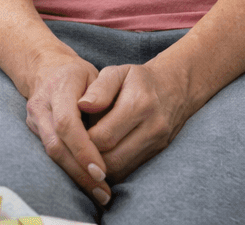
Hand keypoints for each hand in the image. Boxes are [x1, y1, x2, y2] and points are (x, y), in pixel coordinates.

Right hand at [22, 51, 112, 206]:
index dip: (83, 149)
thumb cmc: (79, 75)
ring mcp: (34, 119)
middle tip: (103, 191)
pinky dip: (69, 171)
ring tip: (99, 193)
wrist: (46, 68)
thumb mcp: (96, 76)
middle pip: (56, 144)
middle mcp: (41, 105)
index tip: (102, 171)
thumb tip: (104, 127)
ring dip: (75, 176)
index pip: (67, 123)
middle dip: (80, 171)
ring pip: (50, 153)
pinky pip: (49, 154)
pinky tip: (86, 184)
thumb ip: (102, 97)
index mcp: (59, 87)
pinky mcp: (33, 130)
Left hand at [77, 57, 197, 181]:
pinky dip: (112, 169)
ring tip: (85, 154)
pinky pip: (130, 172)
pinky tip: (101, 157)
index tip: (70, 136)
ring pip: (121, 170)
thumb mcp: (117, 72)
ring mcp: (157, 144)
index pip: (104, 136)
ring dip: (100, 168)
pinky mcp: (158, 154)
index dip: (82, 141)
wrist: (174, 88)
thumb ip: (99, 88)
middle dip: (89, 159)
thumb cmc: (137, 79)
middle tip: (74, 149)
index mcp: (139, 104)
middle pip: (112, 159)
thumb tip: (82, 106)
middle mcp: (152, 127)